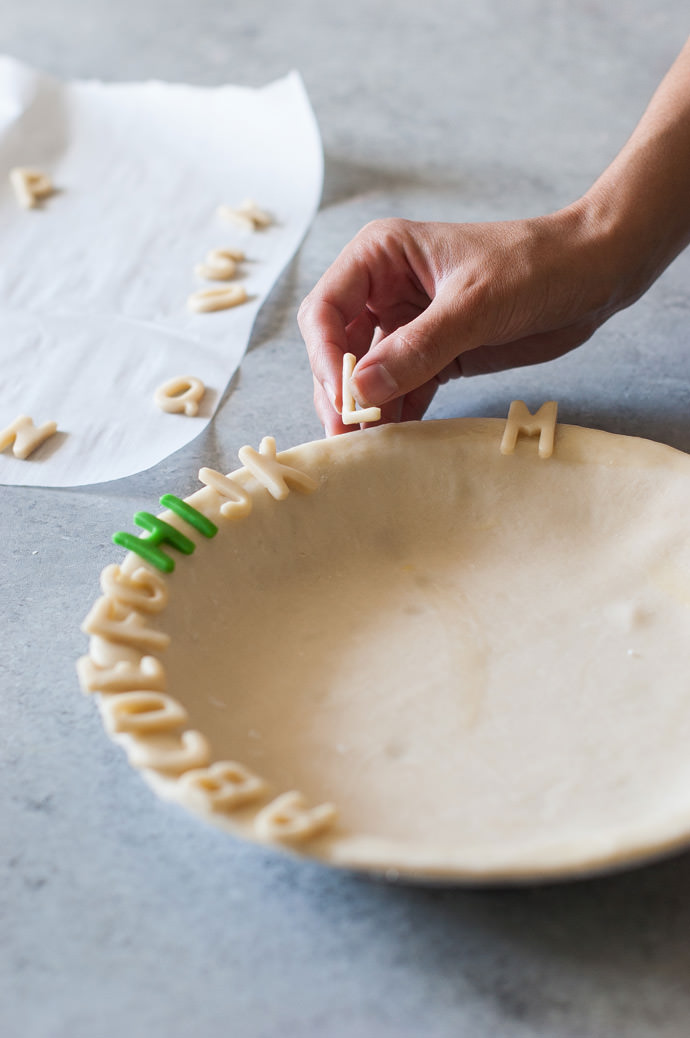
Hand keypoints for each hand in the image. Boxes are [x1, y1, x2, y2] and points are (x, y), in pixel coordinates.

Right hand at [298, 207, 621, 434]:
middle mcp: (385, 290)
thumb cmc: (538, 265)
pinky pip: (402, 391)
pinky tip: (396, 442)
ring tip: (365, 449)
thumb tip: (360, 391)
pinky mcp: (435, 356)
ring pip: (367, 376)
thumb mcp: (475, 304)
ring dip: (366, 411)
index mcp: (381, 256)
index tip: (343, 398)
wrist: (596, 274)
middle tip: (346, 435)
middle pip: (337, 348)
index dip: (324, 355)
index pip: (326, 309)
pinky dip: (398, 416)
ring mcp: (408, 326)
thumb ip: (417, 348)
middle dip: (340, 392)